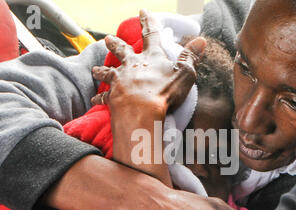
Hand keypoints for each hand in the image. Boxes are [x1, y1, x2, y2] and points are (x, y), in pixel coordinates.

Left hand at [91, 9, 205, 117]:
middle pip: (122, 50)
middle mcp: (132, 65)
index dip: (148, 22)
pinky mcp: (113, 95)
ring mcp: (120, 80)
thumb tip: (201, 40)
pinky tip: (94, 98)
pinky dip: (99, 97)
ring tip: (95, 69)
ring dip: (101, 70)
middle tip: (108, 38)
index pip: (150, 35)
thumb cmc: (164, 92)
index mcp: (151, 58)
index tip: (143, 12)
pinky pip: (104, 96)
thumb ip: (191, 57)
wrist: (141, 111)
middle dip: (116, 43)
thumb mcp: (185, 74)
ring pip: (108, 71)